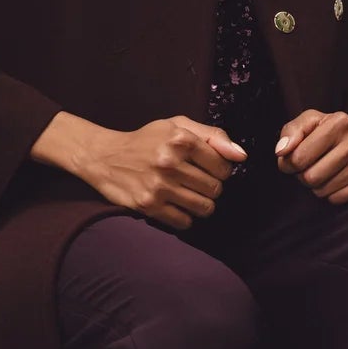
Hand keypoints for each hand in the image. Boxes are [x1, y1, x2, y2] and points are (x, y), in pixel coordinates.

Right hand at [66, 114, 247, 230]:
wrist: (105, 157)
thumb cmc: (147, 140)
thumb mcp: (178, 126)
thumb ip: (213, 136)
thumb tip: (241, 156)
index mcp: (180, 139)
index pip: (223, 166)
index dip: (220, 170)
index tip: (208, 168)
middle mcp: (170, 162)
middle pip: (215, 189)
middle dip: (211, 187)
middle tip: (196, 182)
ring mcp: (159, 186)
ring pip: (204, 208)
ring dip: (201, 204)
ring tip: (189, 194)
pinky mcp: (149, 206)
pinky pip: (185, 222)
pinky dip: (184, 217)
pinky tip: (175, 204)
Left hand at [274, 101, 347, 203]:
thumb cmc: (336, 130)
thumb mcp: (313, 121)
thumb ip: (292, 131)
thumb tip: (281, 152)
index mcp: (339, 122)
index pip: (298, 158)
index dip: (289, 163)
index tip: (293, 161)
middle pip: (310, 177)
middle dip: (303, 176)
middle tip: (310, 167)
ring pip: (322, 191)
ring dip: (317, 185)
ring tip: (325, 171)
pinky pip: (337, 199)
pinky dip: (332, 193)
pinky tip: (338, 179)